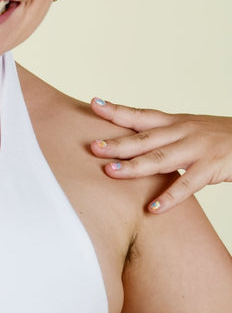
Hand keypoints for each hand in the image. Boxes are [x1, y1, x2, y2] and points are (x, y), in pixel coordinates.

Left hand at [89, 97, 231, 211]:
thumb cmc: (218, 139)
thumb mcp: (189, 131)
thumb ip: (163, 138)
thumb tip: (132, 148)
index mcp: (175, 122)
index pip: (141, 115)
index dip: (117, 110)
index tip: (94, 104)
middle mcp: (182, 131)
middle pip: (144, 137)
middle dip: (117, 143)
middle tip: (93, 147)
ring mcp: (197, 148)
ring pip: (160, 158)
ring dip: (134, 166)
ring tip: (111, 172)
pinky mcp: (212, 166)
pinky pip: (188, 185)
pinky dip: (169, 198)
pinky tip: (153, 208)